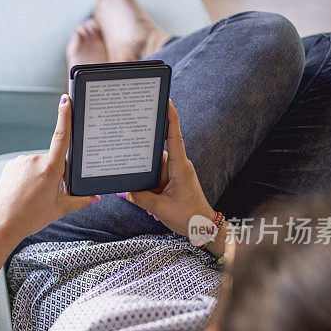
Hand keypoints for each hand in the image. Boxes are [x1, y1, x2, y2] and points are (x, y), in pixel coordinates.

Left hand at [0, 95, 99, 241]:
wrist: (2, 223)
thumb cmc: (32, 217)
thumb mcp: (60, 209)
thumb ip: (80, 201)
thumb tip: (95, 197)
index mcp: (51, 168)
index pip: (61, 136)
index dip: (65, 116)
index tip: (66, 99)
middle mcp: (35, 159)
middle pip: (53, 160)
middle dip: (55, 174)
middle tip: (47, 195)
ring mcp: (22, 161)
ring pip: (39, 164)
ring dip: (40, 175)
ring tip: (33, 196)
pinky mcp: (11, 165)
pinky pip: (26, 167)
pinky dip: (28, 177)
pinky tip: (24, 192)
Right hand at [121, 100, 213, 236]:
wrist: (204, 229)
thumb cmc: (189, 217)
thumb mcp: (160, 208)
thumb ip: (140, 198)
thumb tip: (125, 191)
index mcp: (180, 167)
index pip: (174, 137)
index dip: (171, 118)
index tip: (166, 101)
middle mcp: (178, 167)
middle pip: (157, 152)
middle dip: (143, 152)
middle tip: (128, 141)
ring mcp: (176, 175)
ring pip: (154, 167)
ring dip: (145, 175)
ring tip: (135, 181)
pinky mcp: (173, 183)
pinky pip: (156, 178)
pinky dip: (148, 183)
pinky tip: (139, 191)